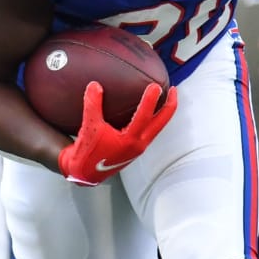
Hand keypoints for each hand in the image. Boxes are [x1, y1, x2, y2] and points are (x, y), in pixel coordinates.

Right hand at [58, 81, 177, 185]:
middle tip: (174, 89)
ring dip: (163, 113)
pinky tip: (147, 112)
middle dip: (170, 105)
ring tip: (166, 98)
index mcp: (130, 141)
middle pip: (161, 123)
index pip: (144, 116)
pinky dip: (152, 119)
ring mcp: (138, 148)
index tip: (155, 86)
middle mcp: (139, 145)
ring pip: (157, 127)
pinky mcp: (134, 149)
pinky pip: (149, 131)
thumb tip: (95, 85)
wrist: (85, 173)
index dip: (151, 100)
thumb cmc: (88, 152)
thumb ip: (92, 105)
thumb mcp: (89, 127)